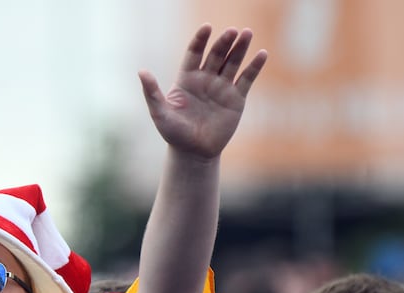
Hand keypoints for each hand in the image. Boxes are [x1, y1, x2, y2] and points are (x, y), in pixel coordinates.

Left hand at [139, 24, 266, 158]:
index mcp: (187, 79)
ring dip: (240, 48)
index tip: (206, 28)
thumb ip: (151, 92)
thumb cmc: (174, 133)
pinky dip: (254, 67)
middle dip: (223, 43)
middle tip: (232, 31)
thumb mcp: (160, 113)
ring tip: (247, 33)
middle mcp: (205, 79)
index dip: (200, 40)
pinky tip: (262, 54)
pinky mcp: (236, 98)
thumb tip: (141, 71)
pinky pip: (246, 79)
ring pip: (232, 63)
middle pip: (216, 55)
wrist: (194, 153)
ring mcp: (221, 87)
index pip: (194, 53)